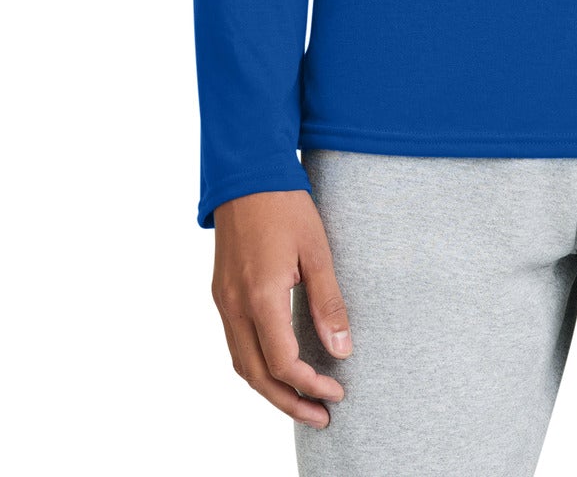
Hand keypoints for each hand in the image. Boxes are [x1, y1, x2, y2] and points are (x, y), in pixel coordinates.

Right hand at [210, 189, 352, 426]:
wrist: (246, 172)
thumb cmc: (285, 204)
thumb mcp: (317, 249)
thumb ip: (328, 302)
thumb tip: (342, 350)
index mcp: (260, 296)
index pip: (282, 362)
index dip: (311, 384)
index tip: (338, 390)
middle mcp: (234, 305)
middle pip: (256, 375)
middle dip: (289, 402)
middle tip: (321, 417)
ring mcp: (223, 300)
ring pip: (241, 363)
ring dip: (270, 389)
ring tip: (302, 402)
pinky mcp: (221, 292)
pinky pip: (235, 343)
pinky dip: (257, 365)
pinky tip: (278, 367)